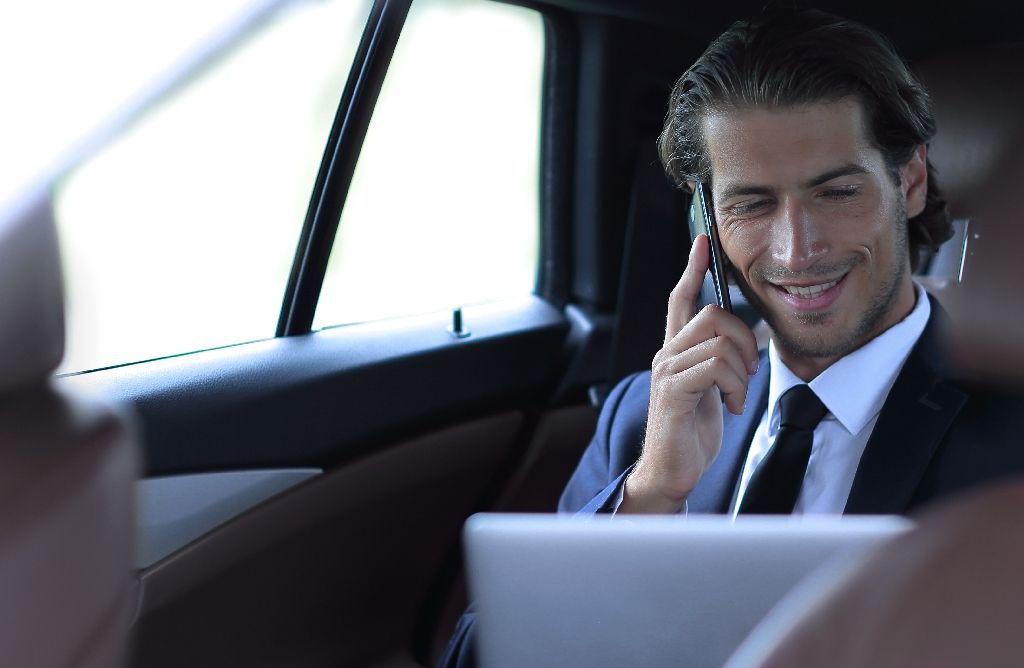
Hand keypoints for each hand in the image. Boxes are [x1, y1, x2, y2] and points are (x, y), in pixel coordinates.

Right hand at [619, 235, 759, 512]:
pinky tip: (733, 407)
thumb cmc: (692, 432)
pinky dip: (736, 387)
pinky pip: (717, 367)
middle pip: (714, 314)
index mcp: (676, 351)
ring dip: (743, 371)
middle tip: (750, 371)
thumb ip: (721, 361)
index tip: (702, 240)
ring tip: (738, 396)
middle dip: (746, 339)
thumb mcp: (712, 389)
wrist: (673, 470)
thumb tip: (750, 340)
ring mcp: (667, 370)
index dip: (692, 268)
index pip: (680, 299)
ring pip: (720, 341)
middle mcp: (666, 354)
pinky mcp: (673, 390)